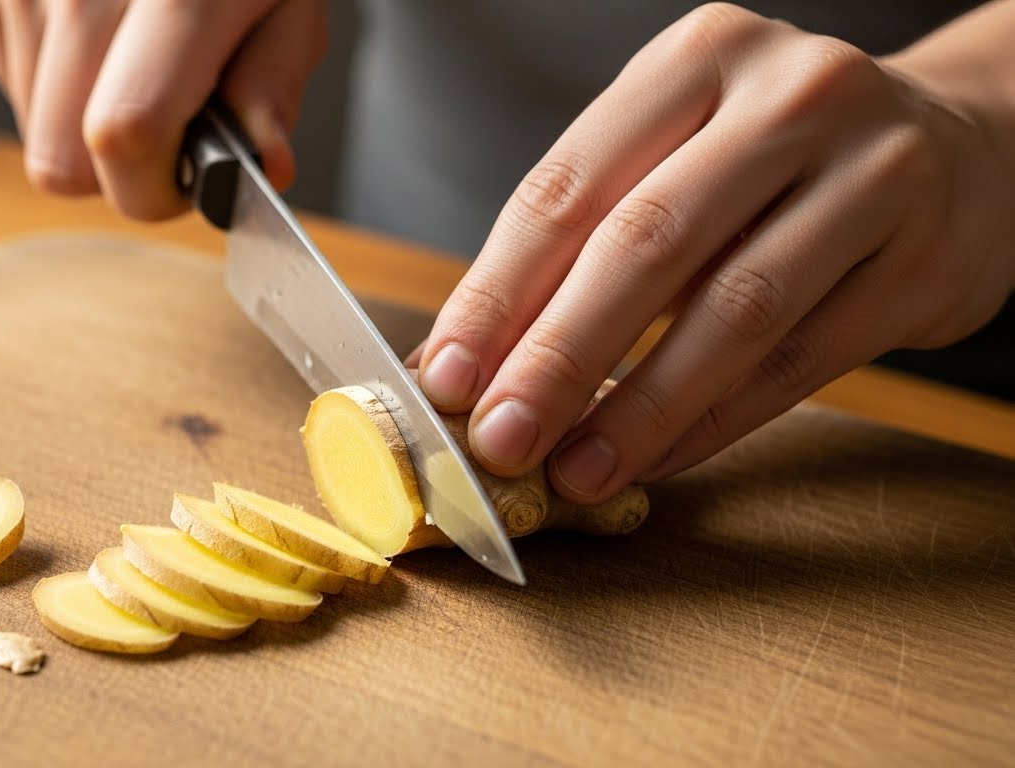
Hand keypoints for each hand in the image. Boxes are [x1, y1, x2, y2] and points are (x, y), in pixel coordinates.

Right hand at [0, 0, 326, 216]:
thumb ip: (273, 81)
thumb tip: (266, 165)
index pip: (124, 134)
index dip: (152, 187)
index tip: (186, 174)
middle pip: (60, 160)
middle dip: (117, 169)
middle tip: (164, 117)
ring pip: (32, 126)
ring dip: (82, 116)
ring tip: (130, 51)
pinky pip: (6, 74)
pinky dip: (50, 73)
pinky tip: (93, 25)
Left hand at [410, 3, 1014, 501]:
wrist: (963, 145)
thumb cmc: (775, 161)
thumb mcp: (679, 153)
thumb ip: (586, 237)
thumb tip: (472, 359)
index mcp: (698, 58)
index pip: (568, 186)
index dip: (496, 292)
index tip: (445, 377)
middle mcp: (790, 97)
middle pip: (646, 242)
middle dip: (558, 356)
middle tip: (500, 439)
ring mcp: (873, 173)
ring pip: (733, 311)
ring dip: (639, 408)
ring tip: (574, 472)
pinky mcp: (926, 260)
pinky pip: (800, 362)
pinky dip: (715, 422)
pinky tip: (654, 460)